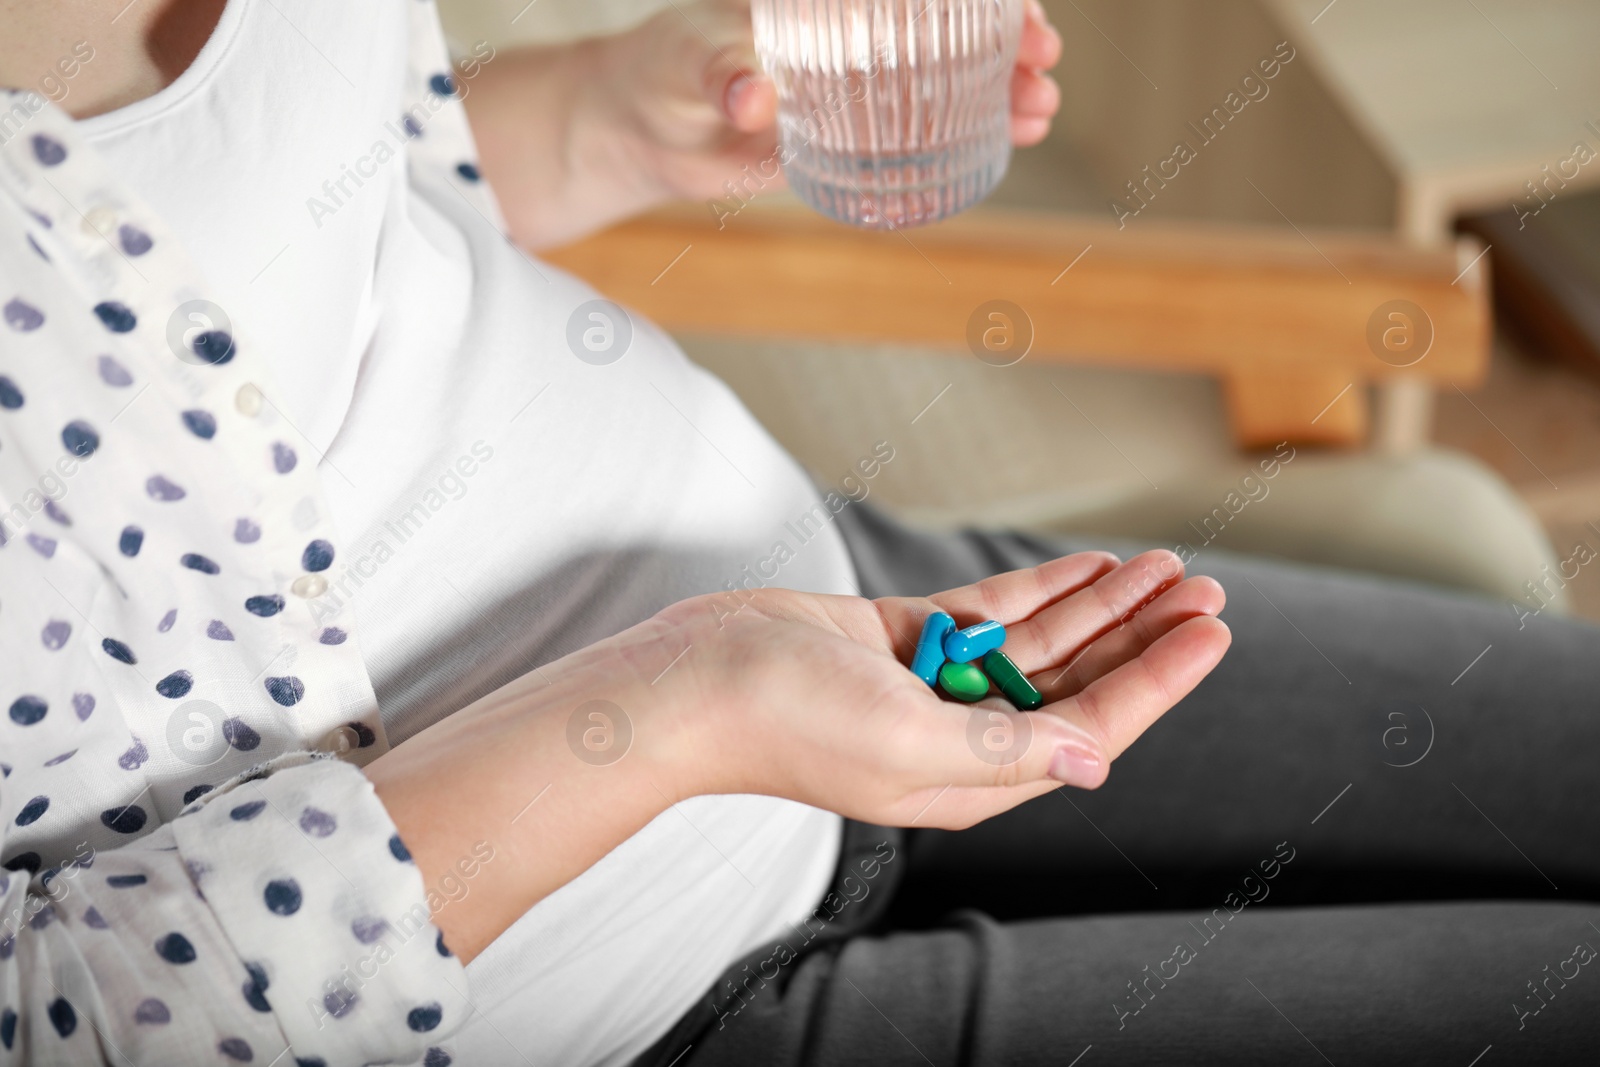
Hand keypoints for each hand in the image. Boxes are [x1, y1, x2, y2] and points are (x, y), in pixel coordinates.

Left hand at [465, 0, 1064, 247]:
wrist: (634, 131)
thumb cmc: (657, 71)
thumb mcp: (685, 61)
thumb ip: (718, 73)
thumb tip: (753, 96)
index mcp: (821, 9)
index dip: (973, 1)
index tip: (1015, 15)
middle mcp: (848, 41)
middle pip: (944, 34)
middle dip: (1004, 45)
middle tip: (1043, 69)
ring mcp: (852, 91)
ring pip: (941, 86)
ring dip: (996, 95)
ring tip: (1038, 113)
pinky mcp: (844, 142)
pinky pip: (914, 140)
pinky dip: (958, 142)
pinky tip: (1006, 143)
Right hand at [652, 548, 1228, 829]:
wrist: (693, 679)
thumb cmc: (784, 720)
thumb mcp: (902, 741)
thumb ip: (1001, 749)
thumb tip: (1093, 757)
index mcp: (972, 776)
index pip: (1091, 726)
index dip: (1158, 679)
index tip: (1211, 631)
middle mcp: (963, 735)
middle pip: (1079, 682)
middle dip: (1144, 636)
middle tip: (1204, 590)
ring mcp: (934, 685)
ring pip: (1043, 643)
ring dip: (1103, 606)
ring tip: (1164, 568)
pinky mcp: (904, 640)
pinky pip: (991, 615)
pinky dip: (1042, 590)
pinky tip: (1088, 569)